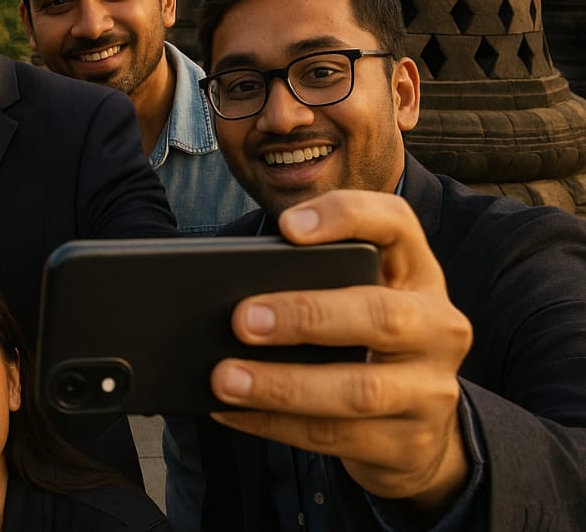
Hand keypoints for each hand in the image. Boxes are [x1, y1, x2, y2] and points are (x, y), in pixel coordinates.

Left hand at [208, 190, 473, 513]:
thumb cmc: (367, 341)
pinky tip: (233, 411)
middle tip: (241, 319)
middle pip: (380, 315)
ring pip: (357, 390)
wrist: (420, 427)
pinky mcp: (409, 445)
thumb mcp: (358, 297)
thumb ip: (313, 280)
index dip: (343, 217)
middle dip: (305, 316)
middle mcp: (437, 327)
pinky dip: (274, 424)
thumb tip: (231, 286)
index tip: (286, 228)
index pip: (395, 223)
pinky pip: (335, 437)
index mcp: (417, 274)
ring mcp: (431, 391)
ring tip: (225, 378)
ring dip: (282, 385)